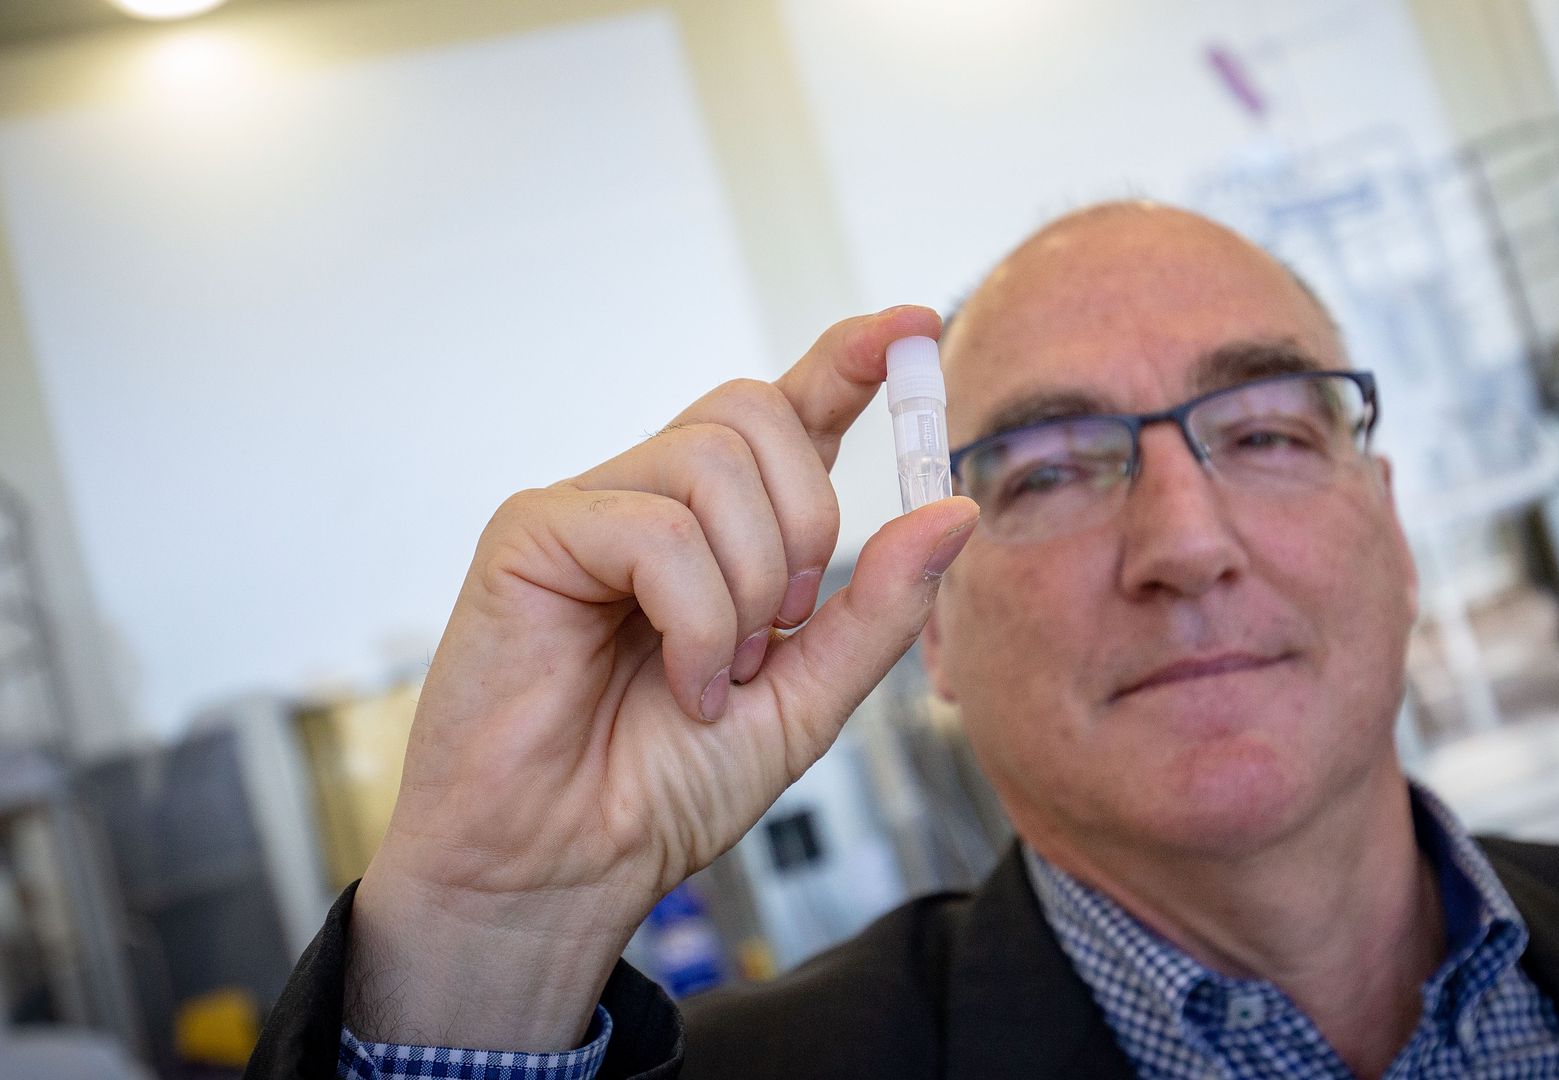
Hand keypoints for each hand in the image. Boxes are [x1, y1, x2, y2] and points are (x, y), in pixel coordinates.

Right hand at [343, 306, 975, 1050]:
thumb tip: (954, 508)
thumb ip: (879, 608)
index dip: (848, 358)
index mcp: (719, 528)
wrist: (566, 868)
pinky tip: (683, 682)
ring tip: (721, 673)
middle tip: (783, 628)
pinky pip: (654, 527)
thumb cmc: (665, 784)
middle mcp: (653, 499)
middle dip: (808, 522)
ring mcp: (588, 508)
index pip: (789, 409)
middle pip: (757, 413)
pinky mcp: (530, 534)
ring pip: (711, 461)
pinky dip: (696, 618)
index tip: (914, 323)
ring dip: (750, 585)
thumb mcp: (809, 699)